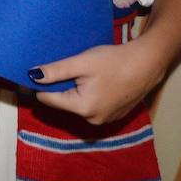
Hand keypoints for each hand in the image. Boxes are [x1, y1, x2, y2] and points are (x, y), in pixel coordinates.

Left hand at [30, 39, 166, 125]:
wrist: (148, 63)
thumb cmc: (114, 60)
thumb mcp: (81, 62)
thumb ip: (56, 71)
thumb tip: (32, 76)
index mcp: (83, 108)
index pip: (48, 100)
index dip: (40, 86)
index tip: (37, 74)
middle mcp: (93, 120)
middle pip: (63, 103)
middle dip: (61, 88)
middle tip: (67, 69)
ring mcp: (105, 120)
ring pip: (78, 105)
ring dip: (75, 92)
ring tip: (85, 74)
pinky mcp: (114, 116)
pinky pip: (92, 107)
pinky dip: (89, 95)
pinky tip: (97, 81)